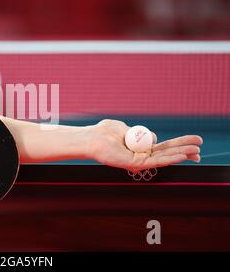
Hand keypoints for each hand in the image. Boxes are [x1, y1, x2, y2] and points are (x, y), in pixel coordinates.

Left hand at [88, 119, 202, 171]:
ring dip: (182, 154)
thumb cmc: (104, 132)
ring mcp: (140, 160)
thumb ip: (139, 132)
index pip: (164, 146)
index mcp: (140, 146)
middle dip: (185, 149)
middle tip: (201, 147)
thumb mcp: (125, 128)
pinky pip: (156, 161)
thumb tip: (152, 136)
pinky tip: (183, 156)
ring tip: (197, 152)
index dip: (179, 144)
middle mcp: (142, 155)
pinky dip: (170, 158)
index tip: (194, 141)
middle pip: (168, 152)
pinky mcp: (136, 164)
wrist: (92, 138)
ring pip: (165, 157)